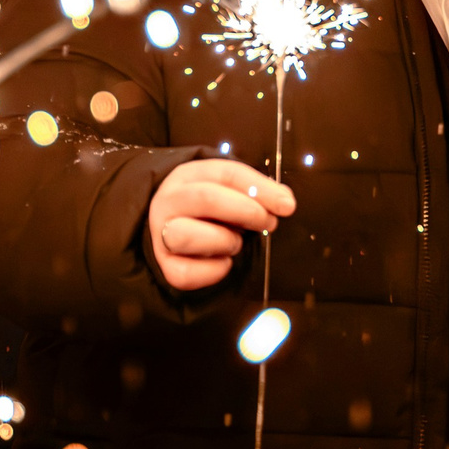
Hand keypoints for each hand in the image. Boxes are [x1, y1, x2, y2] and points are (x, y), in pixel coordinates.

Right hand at [146, 158, 295, 291]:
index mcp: (189, 175)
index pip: (227, 174)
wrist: (174, 224)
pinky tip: (224, 261)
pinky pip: (186, 274)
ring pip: (188, 235)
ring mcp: (161, 233)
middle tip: (268, 223)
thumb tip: (285, 203)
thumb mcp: (231, 189)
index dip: (260, 189)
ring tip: (236, 242)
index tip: (286, 205)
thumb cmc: (211, 206)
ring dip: (225, 240)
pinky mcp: (165, 264)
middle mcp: (169, 201)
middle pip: (207, 198)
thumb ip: (257, 191)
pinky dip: (213, 271)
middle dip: (246, 211)